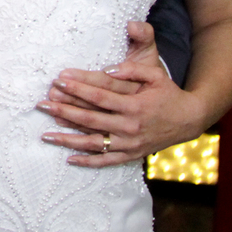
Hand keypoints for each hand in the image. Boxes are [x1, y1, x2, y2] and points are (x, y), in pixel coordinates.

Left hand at [38, 21, 204, 166]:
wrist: (189, 119)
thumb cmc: (168, 93)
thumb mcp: (155, 75)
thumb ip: (132, 70)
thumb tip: (109, 68)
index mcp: (134, 106)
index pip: (99, 96)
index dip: (77, 88)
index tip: (58, 81)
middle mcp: (130, 127)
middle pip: (90, 120)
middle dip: (63, 111)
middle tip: (41, 105)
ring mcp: (130, 143)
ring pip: (94, 144)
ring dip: (68, 139)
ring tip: (45, 135)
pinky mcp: (132, 154)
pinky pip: (107, 161)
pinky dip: (88, 162)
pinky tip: (69, 159)